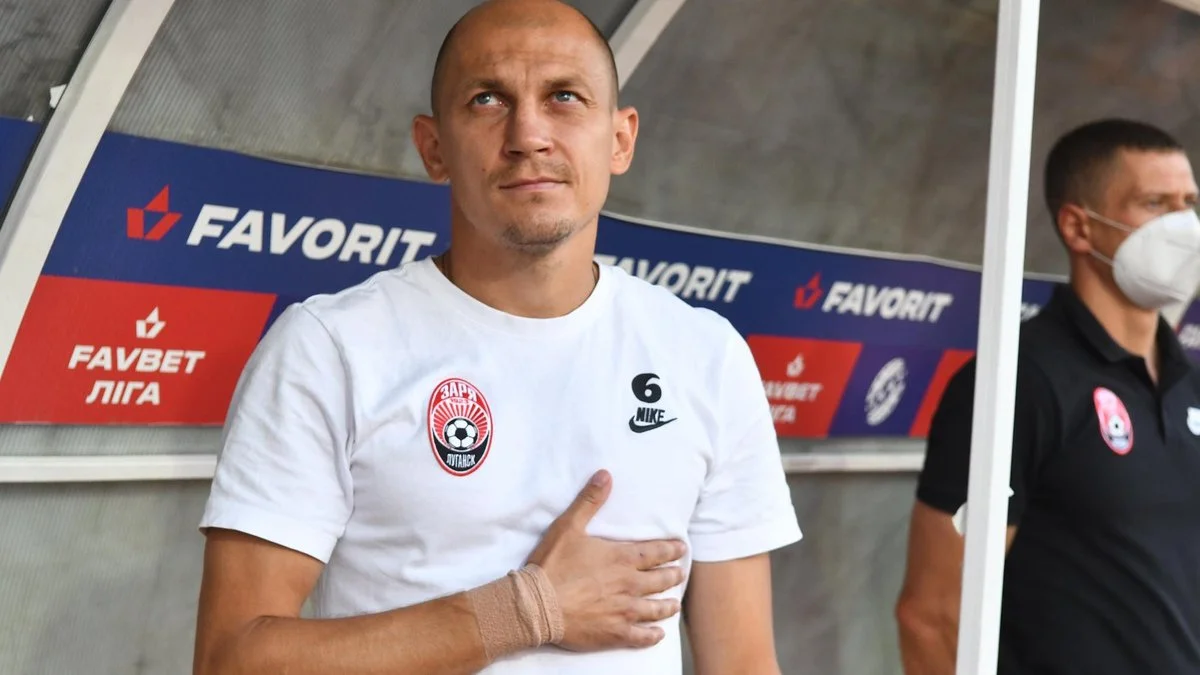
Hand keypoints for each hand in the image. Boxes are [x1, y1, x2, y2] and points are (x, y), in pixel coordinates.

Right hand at [526, 469, 687, 651]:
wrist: (536, 604)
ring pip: (656, 609)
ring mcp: (624, 610)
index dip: (671, 550)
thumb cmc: (552, 564)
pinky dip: (652, 635)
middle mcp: (629, 584)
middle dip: (673, 575)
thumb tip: (605, 475)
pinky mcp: (615, 633)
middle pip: (661, 579)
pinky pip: (641, 637)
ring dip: (668, 605)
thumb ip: (589, 501)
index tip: (682, 549)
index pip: (655, 552)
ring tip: (675, 604)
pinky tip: (658, 634)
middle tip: (681, 573)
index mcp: (621, 558)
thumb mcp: (569, 526)